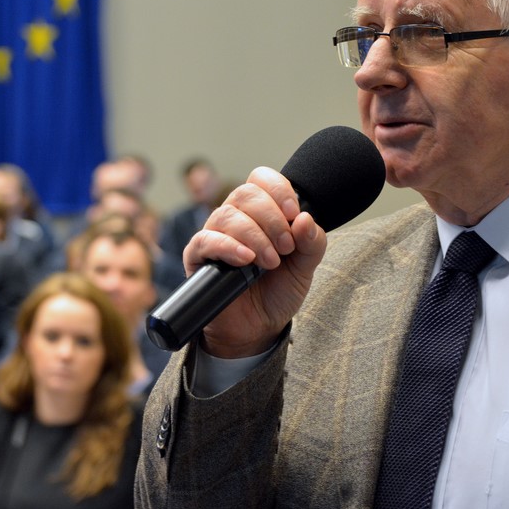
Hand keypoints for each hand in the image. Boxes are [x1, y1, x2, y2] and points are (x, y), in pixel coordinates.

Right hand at [183, 166, 326, 357]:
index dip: (278, 190)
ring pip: (227, 215)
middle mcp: (234, 218)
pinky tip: (246, 260)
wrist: (258, 328)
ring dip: (255, 236)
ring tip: (270, 262)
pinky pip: (205, 240)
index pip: (261, 179)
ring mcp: (214, 235)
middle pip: (245, 193)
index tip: (294, 215)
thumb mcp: (305, 267)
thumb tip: (305, 218)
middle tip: (286, 248)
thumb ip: (311, 242)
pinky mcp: (197, 257)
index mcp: (259, 212)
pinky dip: (229, 247)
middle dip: (272, 219)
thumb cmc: (277, 292)